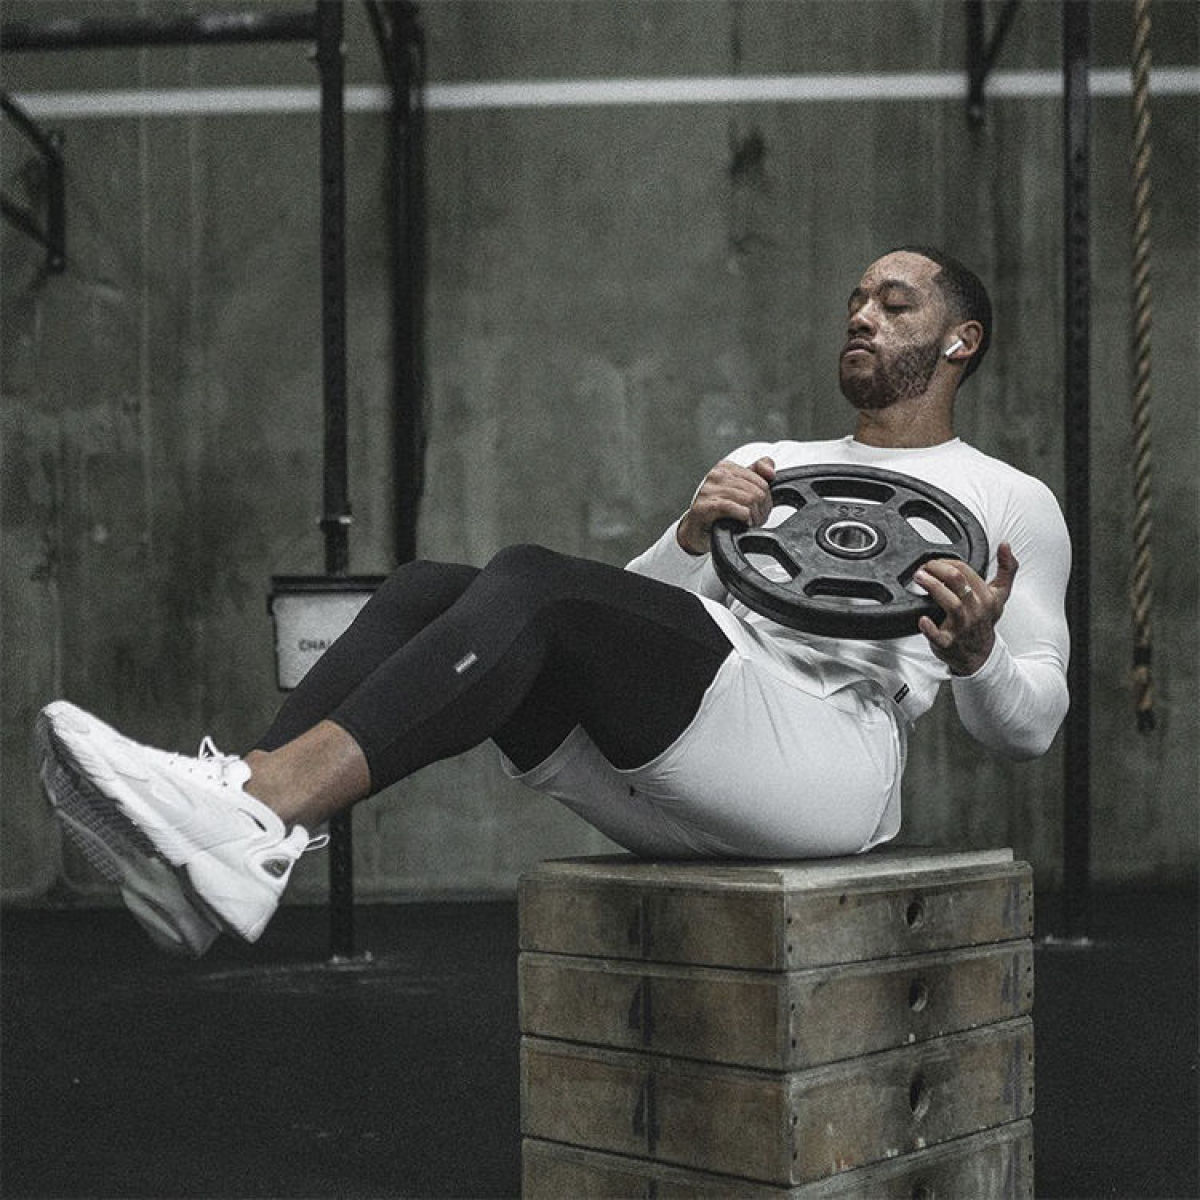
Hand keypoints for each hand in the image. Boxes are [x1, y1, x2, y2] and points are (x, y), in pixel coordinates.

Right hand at [677, 457, 775, 555]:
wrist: (695, 529)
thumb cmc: (717, 510)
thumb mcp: (739, 489)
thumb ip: (757, 474)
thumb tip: (770, 471)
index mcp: (725, 467)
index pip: (760, 480)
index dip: (765, 499)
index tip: (760, 509)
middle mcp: (716, 475)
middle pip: (757, 491)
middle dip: (761, 509)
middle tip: (756, 519)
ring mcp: (708, 490)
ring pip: (748, 499)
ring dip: (753, 516)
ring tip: (749, 522)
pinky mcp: (704, 506)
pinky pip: (733, 508)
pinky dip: (743, 517)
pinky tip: (741, 522)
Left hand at [915, 543, 1018, 675]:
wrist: (979, 655)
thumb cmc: (985, 621)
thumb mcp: (1000, 595)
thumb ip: (1007, 569)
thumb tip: (1005, 545)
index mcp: (988, 597)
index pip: (966, 570)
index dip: (947, 562)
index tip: (935, 562)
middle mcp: (976, 610)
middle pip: (958, 581)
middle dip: (938, 569)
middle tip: (924, 567)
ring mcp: (962, 627)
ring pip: (951, 603)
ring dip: (933, 587)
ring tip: (919, 578)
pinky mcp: (948, 642)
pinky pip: (939, 636)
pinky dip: (930, 628)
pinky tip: (923, 619)